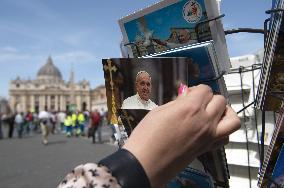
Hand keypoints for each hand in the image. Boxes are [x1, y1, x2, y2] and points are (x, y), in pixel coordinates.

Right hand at [123, 84, 239, 187]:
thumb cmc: (146, 138)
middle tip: (198, 101)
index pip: (205, 90)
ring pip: (233, 120)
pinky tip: (211, 129)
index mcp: (190, 108)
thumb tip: (185, 97)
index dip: (197, 89)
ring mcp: (208, 137)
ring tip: (214, 112)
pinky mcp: (206, 149)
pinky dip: (223, 131)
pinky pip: (226, 137)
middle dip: (209, 98)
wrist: (145, 163)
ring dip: (225, 113)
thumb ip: (176, 103)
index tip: (189, 93)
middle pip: (221, 101)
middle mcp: (204, 121)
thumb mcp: (158, 112)